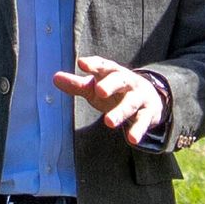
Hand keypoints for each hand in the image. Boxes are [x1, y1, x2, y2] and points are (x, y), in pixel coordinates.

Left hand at [54, 54, 170, 152]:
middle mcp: (127, 81)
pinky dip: (138, 130)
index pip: (103, 65)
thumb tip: (54, 78)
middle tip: (99, 91)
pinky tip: (131, 139)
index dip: (93, 64)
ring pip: (131, 103)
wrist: (150, 98)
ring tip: (108, 122)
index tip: (82, 64)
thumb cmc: (115, 91)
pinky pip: (143, 121)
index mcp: (113, 72)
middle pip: (120, 79)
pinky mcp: (148, 113)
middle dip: (110, 84)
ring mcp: (139, 97)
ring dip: (120, 112)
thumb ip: (77, 84)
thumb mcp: (95, 87)